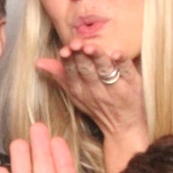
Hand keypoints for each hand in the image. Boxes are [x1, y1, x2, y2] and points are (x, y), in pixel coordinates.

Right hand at [37, 42, 147, 172]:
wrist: (124, 129)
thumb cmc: (98, 107)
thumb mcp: (75, 94)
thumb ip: (59, 75)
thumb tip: (39, 61)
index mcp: (81, 91)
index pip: (71, 74)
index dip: (68, 62)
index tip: (64, 51)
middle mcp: (97, 90)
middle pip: (86, 70)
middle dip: (80, 56)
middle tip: (76, 44)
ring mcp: (115, 88)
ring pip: (105, 70)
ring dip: (97, 57)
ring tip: (90, 47)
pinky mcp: (133, 85)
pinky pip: (127, 72)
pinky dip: (122, 62)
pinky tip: (116, 53)